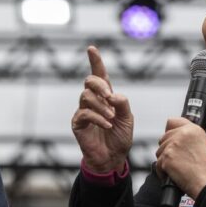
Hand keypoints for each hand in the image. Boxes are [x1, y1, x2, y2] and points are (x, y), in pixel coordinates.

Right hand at [71, 46, 133, 173]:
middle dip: (100, 85)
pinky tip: (107, 126)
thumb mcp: (127, 119)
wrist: (112, 158)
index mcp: (106, 96)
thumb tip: (112, 94)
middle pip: (89, 81)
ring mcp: (84, 111)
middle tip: (110, 98)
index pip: (99, 75)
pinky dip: (98, 118)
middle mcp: (93, 101)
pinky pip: (85, 113)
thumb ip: (122, 103)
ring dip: (101, 106)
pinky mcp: (78, 123)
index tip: (92, 48)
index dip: (95, 61)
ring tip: (111, 118)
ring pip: (86, 96)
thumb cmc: (119, 137)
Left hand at [155, 118, 205, 198]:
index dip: (170, 132)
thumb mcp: (202, 145)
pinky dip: (163, 172)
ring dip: (165, 161)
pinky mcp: (167, 157)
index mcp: (193, 129)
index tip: (172, 140)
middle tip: (180, 160)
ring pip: (159, 152)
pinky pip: (158, 165)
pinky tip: (175, 175)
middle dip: (168, 150)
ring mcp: (173, 145)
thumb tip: (173, 139)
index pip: (172, 122)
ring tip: (180, 168)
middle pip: (163, 138)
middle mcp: (182, 134)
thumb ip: (187, 138)